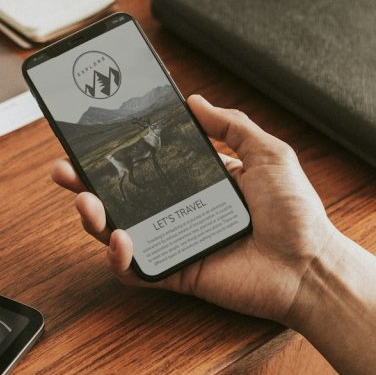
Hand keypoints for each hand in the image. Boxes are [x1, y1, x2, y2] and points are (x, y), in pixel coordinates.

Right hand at [50, 95, 341, 327]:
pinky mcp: (176, 273)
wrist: (311, 266)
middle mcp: (178, 210)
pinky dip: (120, 259)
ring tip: (85, 202)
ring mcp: (174, 242)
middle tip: (63, 169)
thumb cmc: (297, 214)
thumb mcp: (268, 153)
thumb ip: (231, 125)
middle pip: (119, 195)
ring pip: (117, 231)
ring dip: (92, 217)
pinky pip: (136, 270)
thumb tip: (193, 101)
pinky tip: (120, 241)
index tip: (89, 135)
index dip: (114, 151)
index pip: (145, 162)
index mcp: (196, 180)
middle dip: (83, 182)